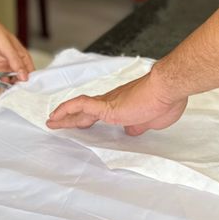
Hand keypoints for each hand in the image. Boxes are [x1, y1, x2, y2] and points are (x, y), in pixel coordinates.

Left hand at [0, 10, 32, 82]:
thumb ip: (15, 62)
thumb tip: (24, 75)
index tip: (27, 88)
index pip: (28, 71)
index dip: (28, 80)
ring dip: (4, 87)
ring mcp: (0, 67)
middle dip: (16, 86)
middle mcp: (11, 63)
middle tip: (14, 90)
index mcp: (20, 56)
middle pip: (17, 79)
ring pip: (5, 82)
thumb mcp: (7, 46)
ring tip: (2, 87)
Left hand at [46, 67, 188, 135]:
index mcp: (122, 107)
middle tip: (56, 123)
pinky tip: (55, 116)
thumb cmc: (164, 102)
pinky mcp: (107, 105)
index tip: (79, 124)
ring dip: (64, 116)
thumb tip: (131, 130)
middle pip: (85, 111)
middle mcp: (112, 102)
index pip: (99, 113)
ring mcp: (108, 103)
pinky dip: (66, 109)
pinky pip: (80, 105)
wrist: (166, 89)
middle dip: (70, 119)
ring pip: (79, 108)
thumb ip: (138, 125)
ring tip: (51, 122)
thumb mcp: (150, 122)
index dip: (87, 119)